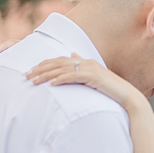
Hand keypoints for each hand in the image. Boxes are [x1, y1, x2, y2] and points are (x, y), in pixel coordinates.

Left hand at [25, 53, 142, 109]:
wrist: (127, 97)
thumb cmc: (111, 91)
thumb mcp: (94, 78)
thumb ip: (83, 67)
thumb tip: (72, 55)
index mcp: (85, 62)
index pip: (60, 60)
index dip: (45, 64)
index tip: (31, 70)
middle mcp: (86, 62)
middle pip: (58, 63)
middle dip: (40, 69)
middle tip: (26, 75)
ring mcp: (90, 68)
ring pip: (62, 69)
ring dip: (46, 74)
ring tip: (33, 80)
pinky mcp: (93, 77)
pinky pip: (73, 76)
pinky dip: (61, 79)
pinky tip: (51, 84)